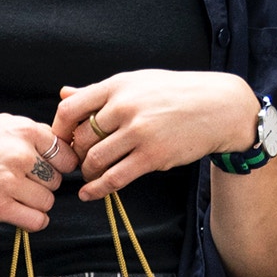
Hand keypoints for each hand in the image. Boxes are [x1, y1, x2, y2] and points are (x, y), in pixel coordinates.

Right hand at [0, 114, 68, 230]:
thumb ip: (31, 134)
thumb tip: (61, 149)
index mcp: (24, 130)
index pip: (65, 155)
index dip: (58, 166)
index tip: (45, 170)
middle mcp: (20, 154)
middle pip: (56, 180)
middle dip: (43, 185)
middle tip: (20, 183)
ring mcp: (8, 181)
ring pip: (47, 202)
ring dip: (35, 203)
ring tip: (14, 196)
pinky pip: (36, 221)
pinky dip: (32, 221)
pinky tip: (19, 214)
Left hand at [53, 68, 261, 199]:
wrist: (218, 107)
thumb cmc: (174, 93)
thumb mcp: (136, 83)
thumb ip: (98, 91)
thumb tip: (63, 93)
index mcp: (118, 86)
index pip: (70, 107)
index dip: (59, 129)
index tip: (61, 140)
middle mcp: (125, 107)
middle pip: (81, 138)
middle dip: (76, 154)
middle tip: (79, 161)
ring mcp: (139, 132)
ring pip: (95, 159)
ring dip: (87, 172)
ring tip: (90, 174)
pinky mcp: (152, 156)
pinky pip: (114, 178)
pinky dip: (97, 190)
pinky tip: (90, 194)